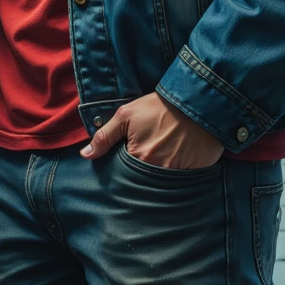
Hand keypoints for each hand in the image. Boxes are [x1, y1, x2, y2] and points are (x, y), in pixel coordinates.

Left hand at [80, 92, 222, 169]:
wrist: (198, 101)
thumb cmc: (160, 106)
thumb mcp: (127, 115)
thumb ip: (104, 136)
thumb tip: (85, 155)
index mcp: (139, 157)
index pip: (124, 173)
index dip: (124, 168)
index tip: (129, 158)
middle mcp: (158, 170)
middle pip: (143, 181)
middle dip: (142, 176)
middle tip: (149, 158)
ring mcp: (178, 174)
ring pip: (162, 184)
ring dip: (160, 177)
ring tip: (164, 159)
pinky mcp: (196, 173)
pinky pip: (183, 182)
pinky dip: (179, 177)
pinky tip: (179, 163)